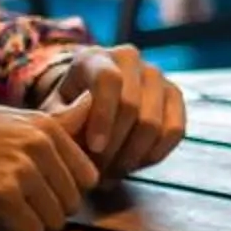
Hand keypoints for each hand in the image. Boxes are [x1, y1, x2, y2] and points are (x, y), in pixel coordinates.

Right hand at [0, 106, 100, 230]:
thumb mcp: (6, 120)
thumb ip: (53, 122)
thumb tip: (92, 106)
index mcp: (44, 124)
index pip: (87, 176)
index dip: (57, 190)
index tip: (26, 185)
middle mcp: (38, 143)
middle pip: (71, 203)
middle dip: (41, 209)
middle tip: (2, 196)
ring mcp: (20, 168)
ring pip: (53, 222)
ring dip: (23, 223)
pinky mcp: (0, 196)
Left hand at [42, 44, 186, 180]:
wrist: (92, 102)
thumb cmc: (69, 109)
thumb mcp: (54, 111)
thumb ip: (61, 116)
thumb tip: (80, 116)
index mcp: (96, 57)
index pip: (108, 80)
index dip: (103, 116)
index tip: (94, 148)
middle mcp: (130, 59)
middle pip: (132, 107)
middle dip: (115, 146)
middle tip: (98, 172)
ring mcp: (156, 76)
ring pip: (154, 123)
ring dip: (132, 156)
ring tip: (112, 173)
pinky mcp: (174, 95)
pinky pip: (175, 131)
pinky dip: (155, 154)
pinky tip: (134, 164)